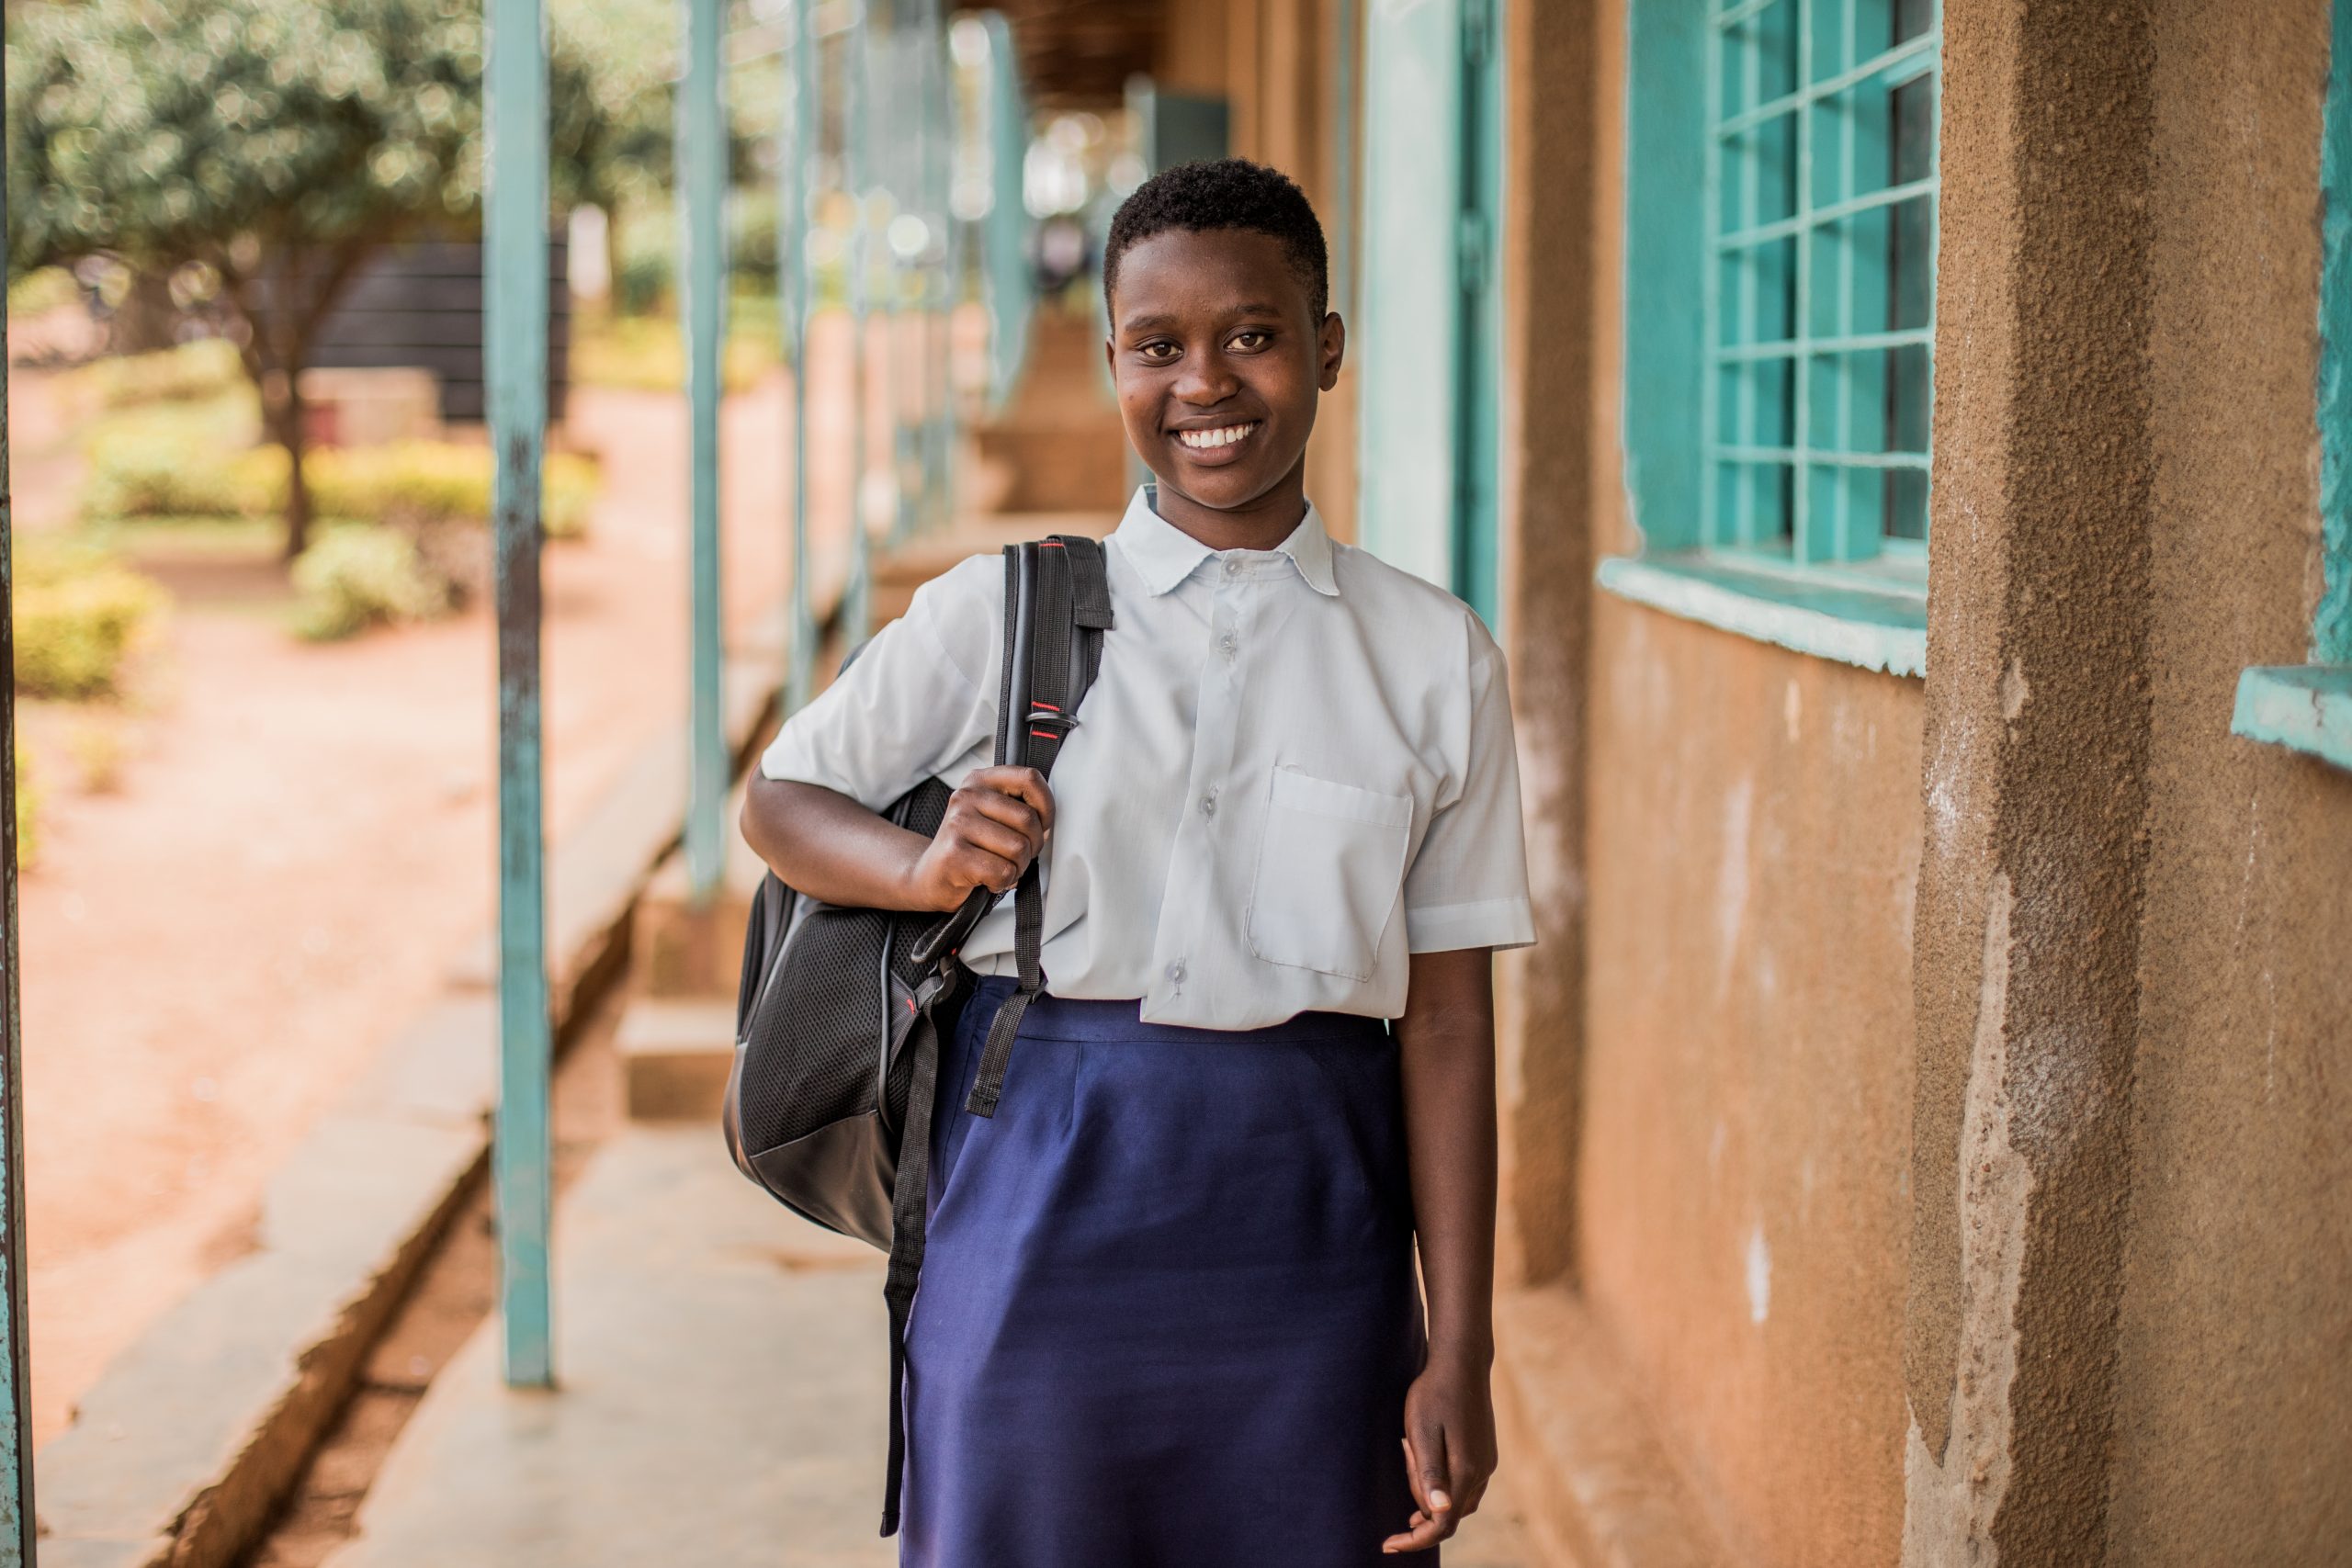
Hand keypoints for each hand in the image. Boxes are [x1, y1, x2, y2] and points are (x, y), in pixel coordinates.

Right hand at [905, 766, 1053, 911]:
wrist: (931, 875)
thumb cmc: (970, 847)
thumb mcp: (992, 816)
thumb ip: (1018, 807)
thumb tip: (1047, 823)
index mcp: (980, 780)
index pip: (1030, 778)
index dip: (1046, 806)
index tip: (1041, 825)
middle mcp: (967, 796)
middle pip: (1028, 819)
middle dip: (1032, 846)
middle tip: (1016, 856)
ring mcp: (958, 824)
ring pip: (1019, 848)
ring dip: (1018, 867)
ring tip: (1000, 868)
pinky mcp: (955, 854)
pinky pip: (1003, 871)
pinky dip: (1003, 882)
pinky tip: (988, 879)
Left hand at [1382, 1360, 1496, 1553]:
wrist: (1461, 1361)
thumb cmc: (1434, 1394)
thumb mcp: (1422, 1432)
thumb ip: (1429, 1474)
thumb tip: (1437, 1514)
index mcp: (1465, 1471)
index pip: (1441, 1525)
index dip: (1414, 1540)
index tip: (1387, 1544)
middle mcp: (1482, 1473)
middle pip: (1448, 1514)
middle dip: (1419, 1502)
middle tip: (1405, 1452)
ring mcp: (1487, 1463)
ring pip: (1459, 1502)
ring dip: (1431, 1498)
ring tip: (1411, 1467)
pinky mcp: (1486, 1453)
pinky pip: (1465, 1485)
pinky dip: (1445, 1488)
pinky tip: (1430, 1470)